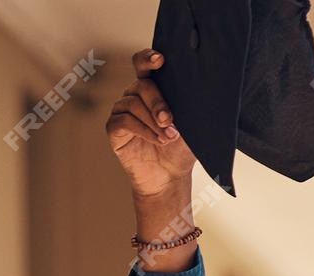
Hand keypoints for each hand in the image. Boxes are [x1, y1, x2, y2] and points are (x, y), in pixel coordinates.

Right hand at [107, 51, 195, 200]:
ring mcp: (122, 111)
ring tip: (168, 138)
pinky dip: (142, 130)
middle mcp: (135, 96)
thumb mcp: (191, 128)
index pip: (144, 66)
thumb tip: (200, 95)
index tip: (160, 60)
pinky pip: (124, 121)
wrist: (169, 177)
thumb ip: (189, 109)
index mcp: (153, 90)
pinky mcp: (114, 128)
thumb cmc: (180, 150)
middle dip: (158, 102)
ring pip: (132, 104)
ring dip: (153, 121)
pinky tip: (156, 140)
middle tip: (169, 120)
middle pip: (142, 86)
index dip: (148, 59)